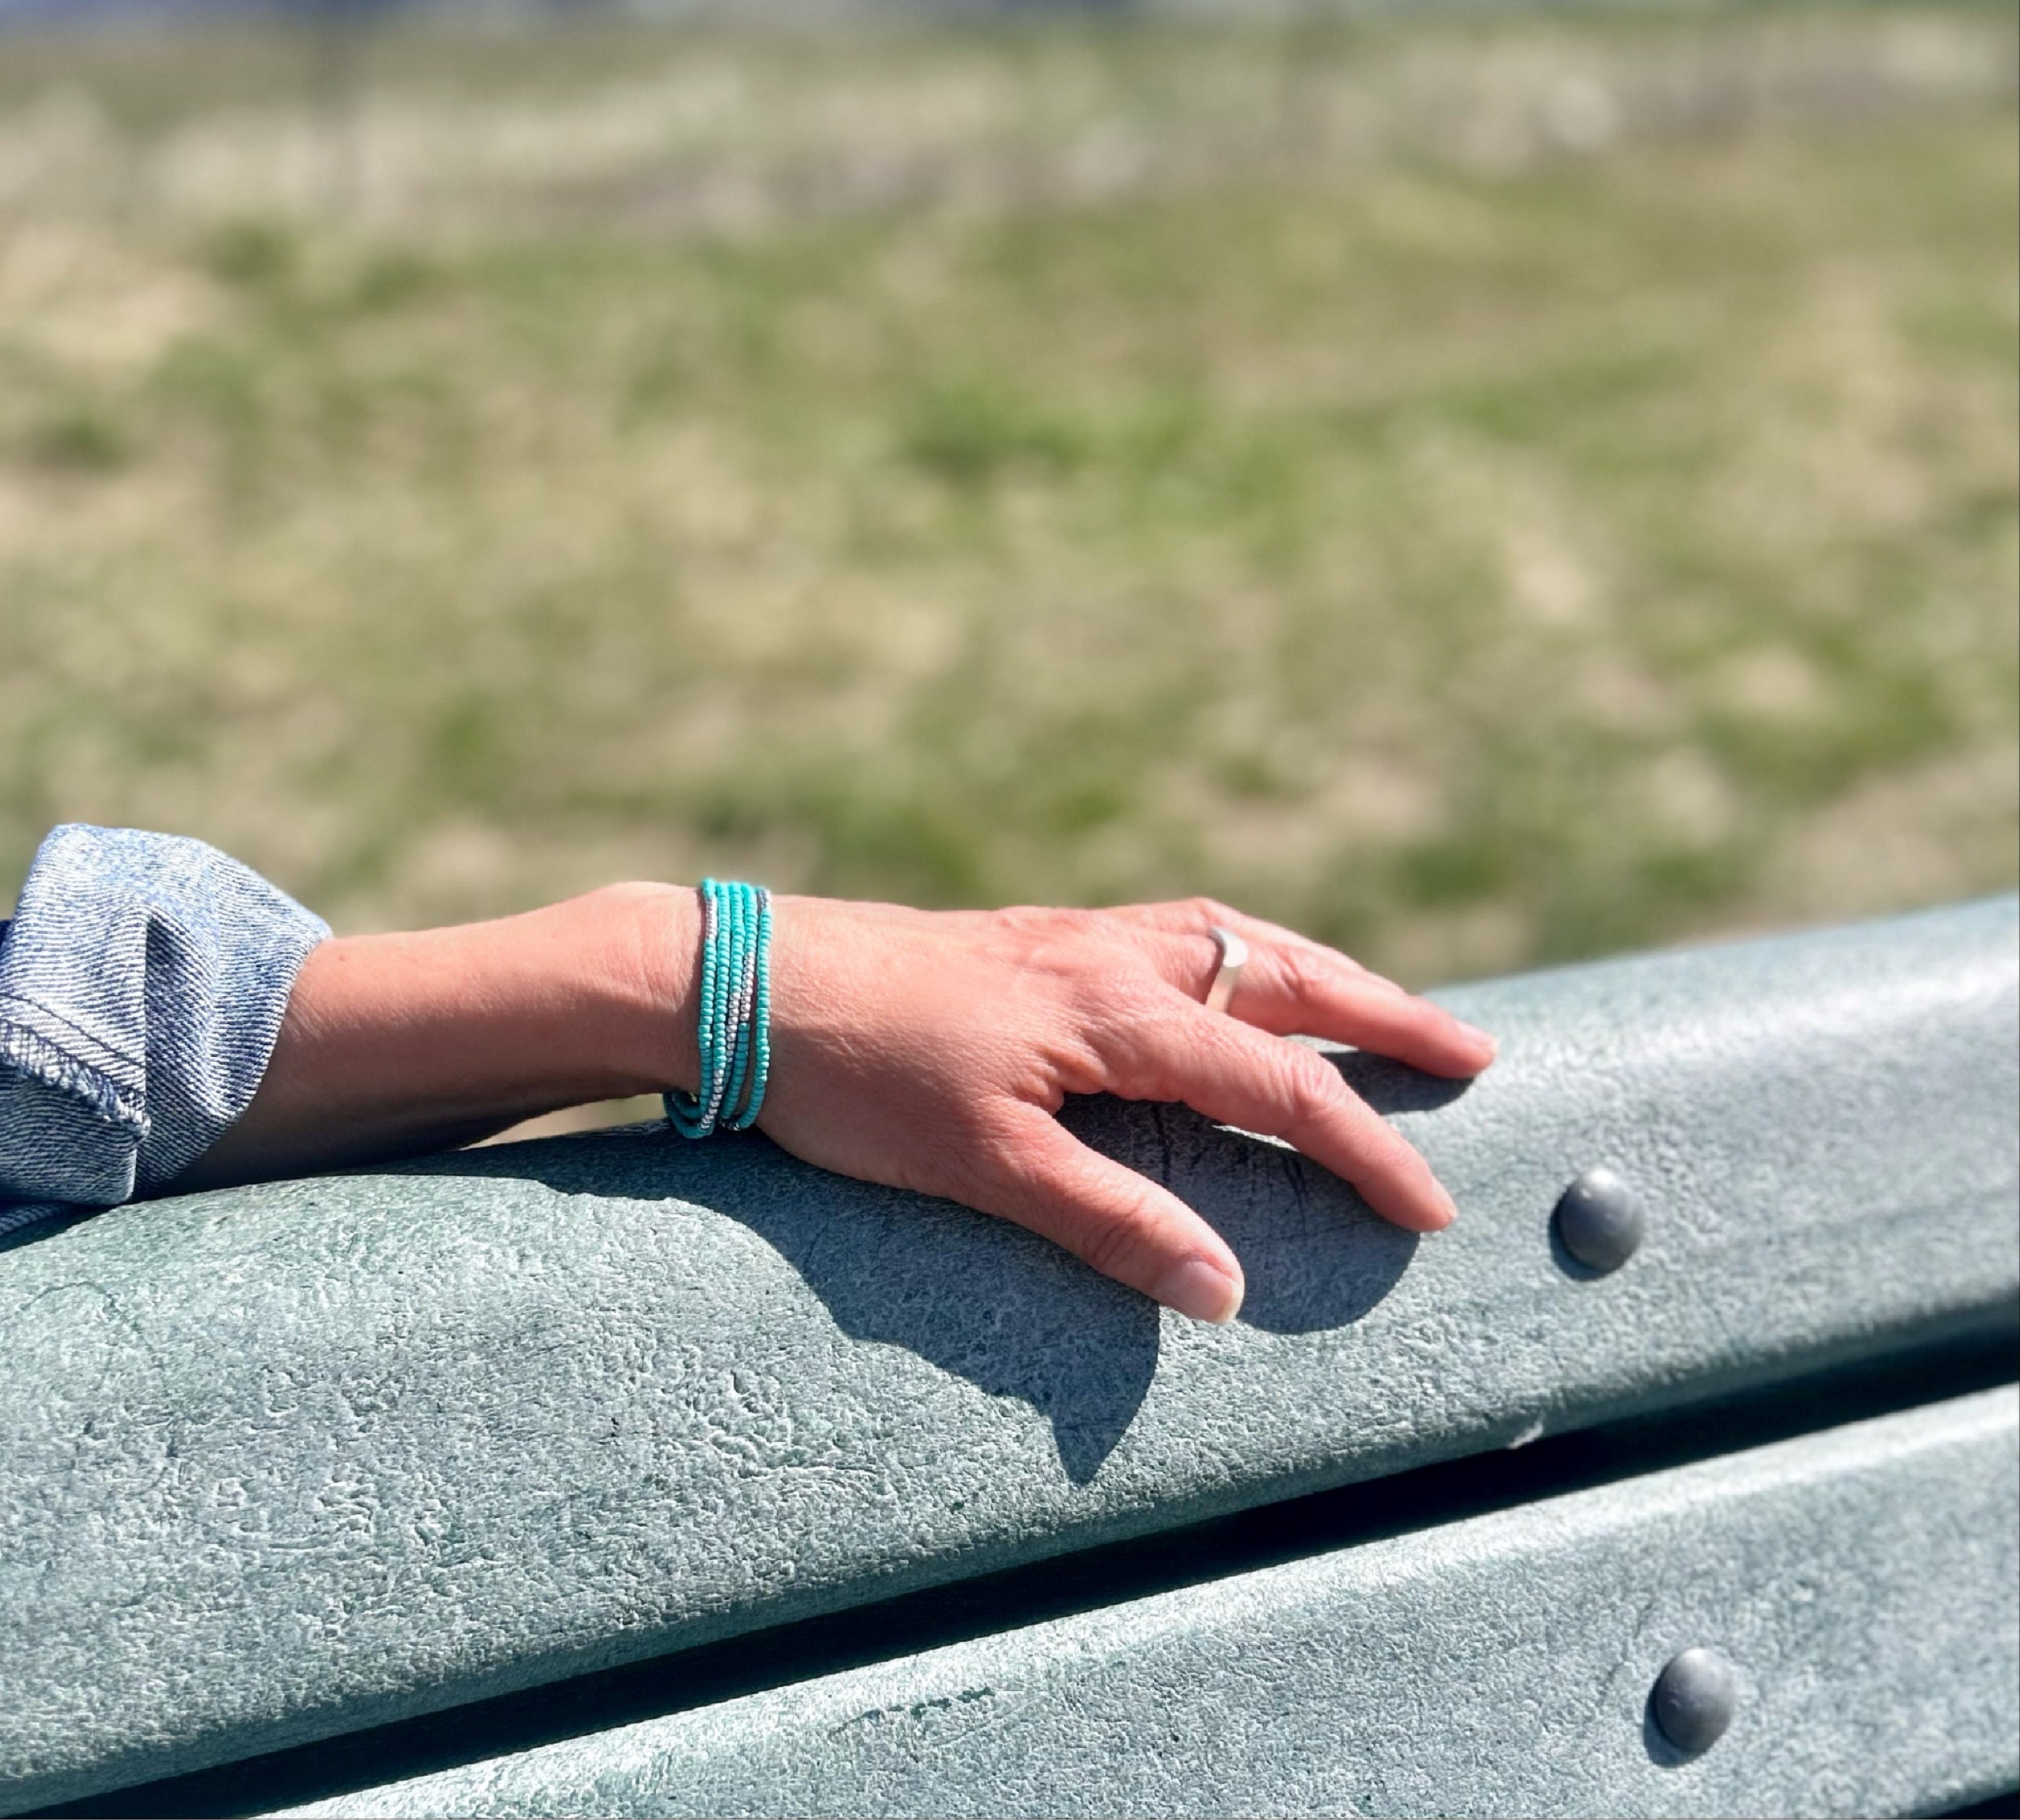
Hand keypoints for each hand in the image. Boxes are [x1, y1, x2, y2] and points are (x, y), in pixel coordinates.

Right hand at [185, 885, 1492, 1323]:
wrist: (751, 981)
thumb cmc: (879, 1004)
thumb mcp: (1008, 1007)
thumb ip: (1103, 1049)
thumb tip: (1182, 1123)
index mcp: (1099, 953)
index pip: (1258, 959)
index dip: (1361, 993)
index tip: (1453, 1037)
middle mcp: (1088, 973)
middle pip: (1265, 980)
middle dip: (1380, 1022)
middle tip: (1480, 1063)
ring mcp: (1038, 1033)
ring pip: (1203, 1047)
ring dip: (1313, 1106)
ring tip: (1402, 1163)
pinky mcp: (971, 1114)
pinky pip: (1071, 1175)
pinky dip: (1144, 1223)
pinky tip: (1206, 1276)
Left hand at [755, 895, 1491, 1321]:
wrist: (745, 980)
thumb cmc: (858, 1076)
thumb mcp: (983, 1166)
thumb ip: (1110, 1222)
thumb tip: (1227, 1289)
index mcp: (1114, 1015)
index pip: (1277, 1082)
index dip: (1363, 1145)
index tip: (1433, 1205)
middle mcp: (1111, 958)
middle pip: (1283, 977)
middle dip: (1386, 1015)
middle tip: (1473, 1050)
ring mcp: (1073, 938)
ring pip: (1232, 939)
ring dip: (1317, 970)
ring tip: (1375, 1005)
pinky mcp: (1033, 937)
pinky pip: (1173, 930)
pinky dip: (1237, 950)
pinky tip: (1225, 976)